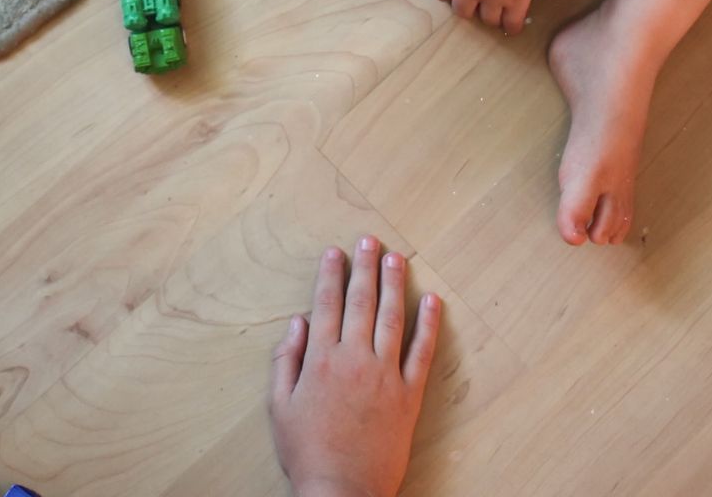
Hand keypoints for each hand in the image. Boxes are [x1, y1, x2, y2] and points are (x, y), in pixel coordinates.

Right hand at [270, 237, 440, 496]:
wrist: (342, 490)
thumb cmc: (307, 452)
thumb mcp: (280, 406)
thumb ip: (286, 360)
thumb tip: (297, 323)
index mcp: (322, 360)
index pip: (326, 305)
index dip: (331, 274)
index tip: (335, 251)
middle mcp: (355, 359)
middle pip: (360, 302)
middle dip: (364, 267)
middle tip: (369, 240)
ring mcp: (385, 376)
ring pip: (392, 318)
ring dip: (394, 284)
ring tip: (396, 258)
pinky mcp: (409, 396)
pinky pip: (422, 353)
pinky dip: (429, 325)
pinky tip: (432, 302)